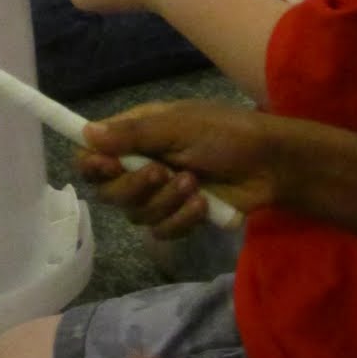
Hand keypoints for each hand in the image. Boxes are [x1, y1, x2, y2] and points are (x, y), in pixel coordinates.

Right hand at [78, 100, 281, 235]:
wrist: (271, 164)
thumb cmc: (226, 133)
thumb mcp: (179, 126)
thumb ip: (133, 134)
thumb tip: (86, 133)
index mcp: (136, 134)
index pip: (92, 154)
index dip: (92, 164)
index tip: (106, 167)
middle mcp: (140, 163)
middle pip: (109, 191)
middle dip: (134, 186)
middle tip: (161, 173)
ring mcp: (160, 193)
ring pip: (136, 214)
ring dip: (165, 202)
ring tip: (194, 183)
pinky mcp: (179, 217)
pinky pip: (162, 231)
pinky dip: (181, 220)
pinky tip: (203, 204)